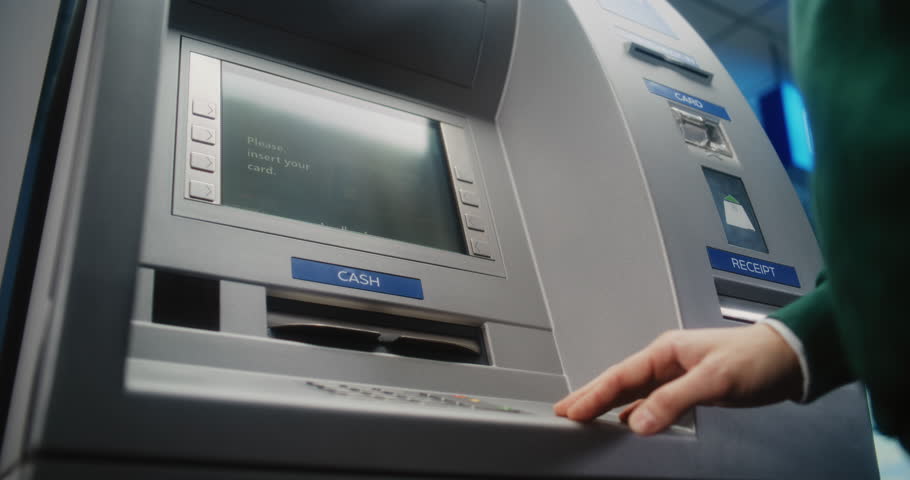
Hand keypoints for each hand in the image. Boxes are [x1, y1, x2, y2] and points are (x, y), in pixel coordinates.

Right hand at [553, 324, 801, 434]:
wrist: (790, 358)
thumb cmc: (756, 358)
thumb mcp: (714, 379)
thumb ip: (673, 400)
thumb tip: (638, 422)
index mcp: (666, 351)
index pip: (621, 376)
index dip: (593, 394)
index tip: (572, 411)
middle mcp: (667, 361)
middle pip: (619, 382)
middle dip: (590, 396)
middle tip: (564, 412)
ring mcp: (677, 375)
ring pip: (633, 392)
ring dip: (608, 405)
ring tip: (584, 417)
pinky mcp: (690, 388)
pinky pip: (651, 401)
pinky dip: (633, 412)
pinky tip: (626, 422)